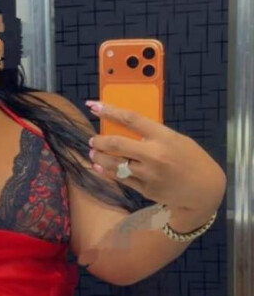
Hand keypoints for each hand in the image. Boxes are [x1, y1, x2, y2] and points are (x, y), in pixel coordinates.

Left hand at [85, 101, 226, 215]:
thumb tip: (126, 129)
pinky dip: (106, 172)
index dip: (109, 111)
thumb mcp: (176, 139)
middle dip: (99, 141)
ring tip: (93, 153)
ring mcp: (148, 174)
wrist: (204, 189)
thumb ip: (153, 134)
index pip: (131, 119)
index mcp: (163, 136)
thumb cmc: (191, 159)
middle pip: (117, 143)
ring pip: (114, 164)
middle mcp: (154, 154)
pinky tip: (98, 168)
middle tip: (92, 140)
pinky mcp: (145, 189)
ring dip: (98, 158)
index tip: (94, 106)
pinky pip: (120, 179)